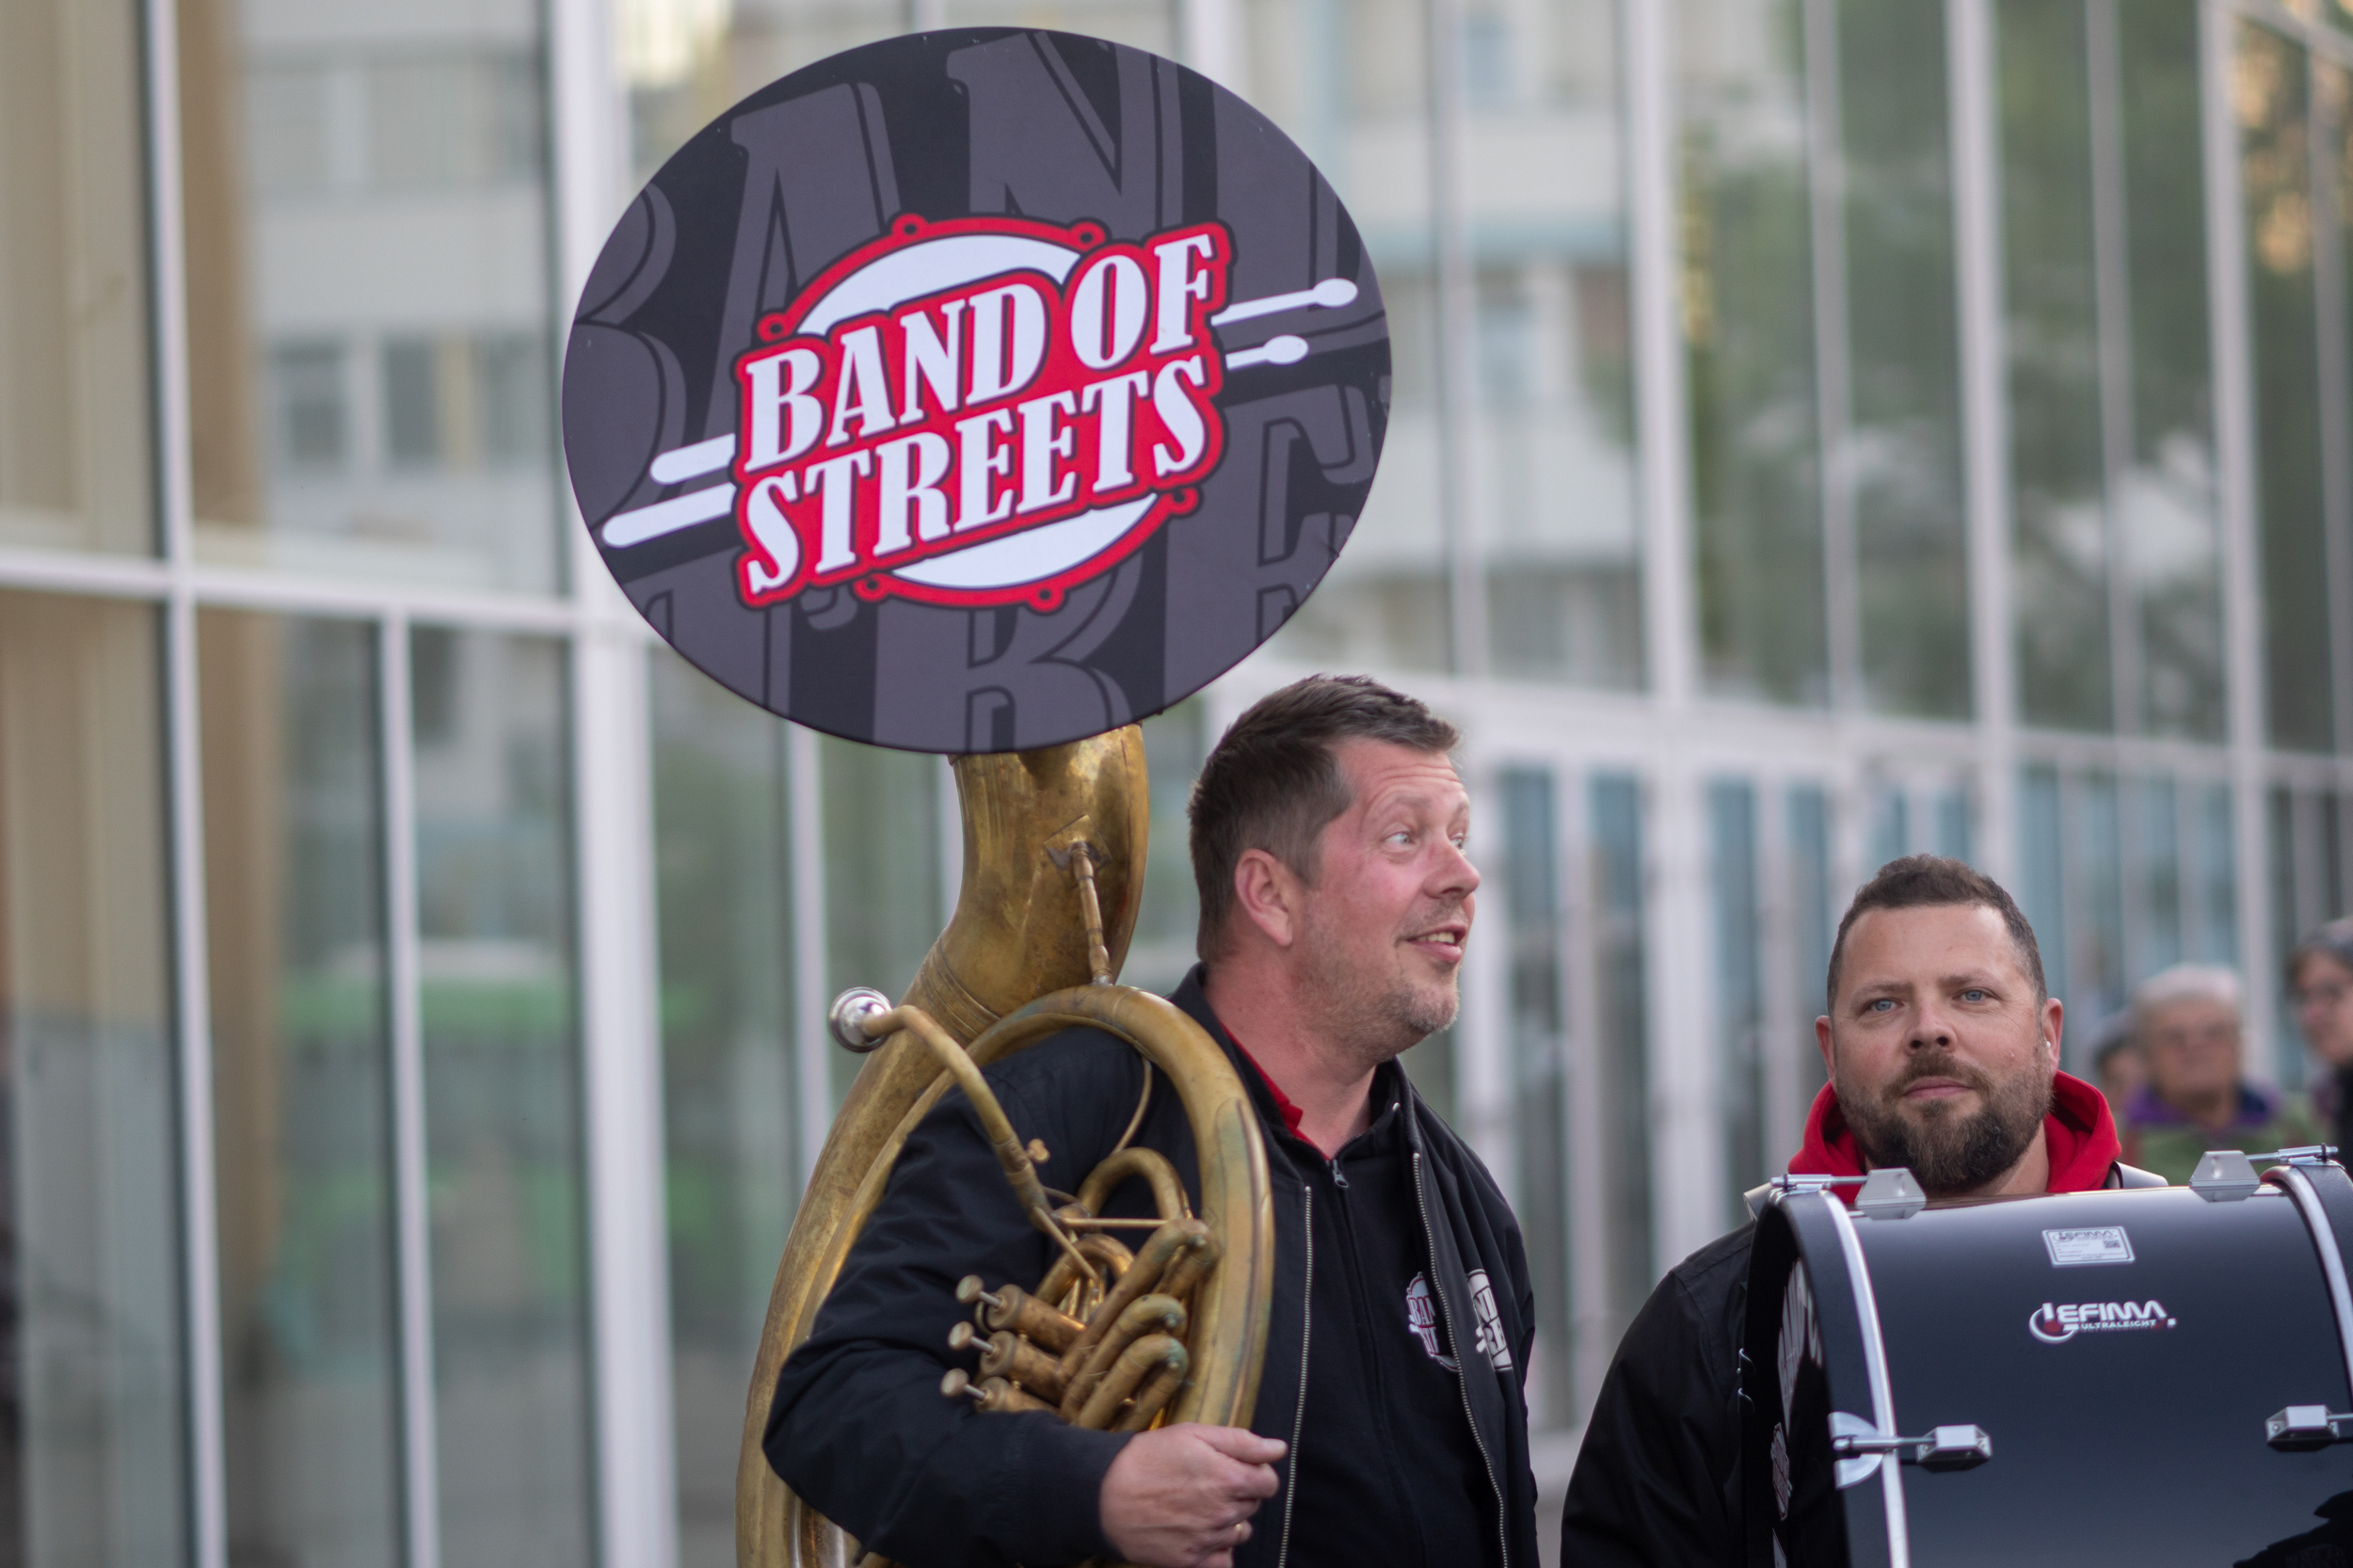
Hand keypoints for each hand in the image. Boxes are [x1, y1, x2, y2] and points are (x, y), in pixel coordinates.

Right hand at [1099, 1423, 1285, 1567]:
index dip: (1256, 1472)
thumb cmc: (1149, 1458)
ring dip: (1227, 1520)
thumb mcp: (1194, 1434)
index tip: (1235, 1467)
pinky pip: (1222, 1561)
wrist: (1104, 1494)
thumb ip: (1242, 1442)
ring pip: (1238, 1533)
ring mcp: (1207, 1540)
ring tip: (1197, 1506)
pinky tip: (1198, 1533)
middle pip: (1252, 1506)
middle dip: (1238, 1493)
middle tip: (1206, 1482)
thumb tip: (1278, 1448)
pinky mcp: (1190, 1561)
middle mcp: (1224, 1513)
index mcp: (1229, 1479)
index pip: (1269, 1483)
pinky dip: (1217, 1550)